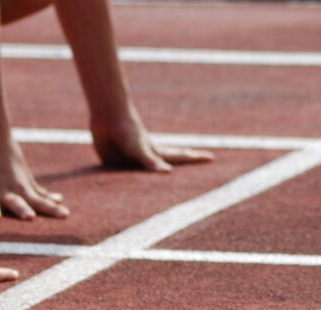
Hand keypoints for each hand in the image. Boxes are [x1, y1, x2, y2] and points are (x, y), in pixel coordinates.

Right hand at [0, 138, 69, 220]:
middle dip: (22, 210)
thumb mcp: (26, 179)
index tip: (64, 215)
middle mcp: (5, 192)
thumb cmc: (10, 162)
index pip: (39, 202)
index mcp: (20, 190)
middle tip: (29, 218)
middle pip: (16, 202)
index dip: (51, 209)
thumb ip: (41, 193)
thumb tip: (59, 200)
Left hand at [91, 112, 213, 171]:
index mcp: (155, 152)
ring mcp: (131, 160)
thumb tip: (168, 173)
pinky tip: (127, 181)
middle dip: (184, 161)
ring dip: (156, 175)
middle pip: (169, 161)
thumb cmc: (126, 131)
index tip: (213, 158)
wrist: (107, 118)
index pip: (179, 157)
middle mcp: (146, 156)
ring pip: (146, 171)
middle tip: (199, 159)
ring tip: (168, 175)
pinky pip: (124, 176)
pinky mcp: (115, 164)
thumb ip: (151, 162)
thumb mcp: (139, 148)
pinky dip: (129, 179)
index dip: (195, 159)